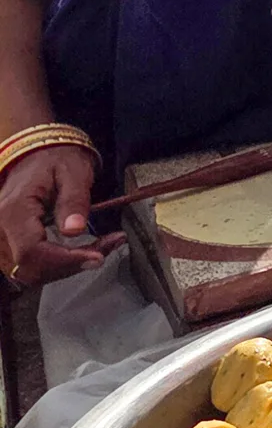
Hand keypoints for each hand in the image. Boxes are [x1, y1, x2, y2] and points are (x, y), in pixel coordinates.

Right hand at [0, 145, 121, 285]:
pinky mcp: (8, 244)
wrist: (38, 154)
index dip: (65, 260)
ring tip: (98, 248)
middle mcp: (0, 229)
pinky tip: (80, 252)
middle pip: (30, 268)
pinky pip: (29, 266)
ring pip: (29, 273)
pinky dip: (57, 265)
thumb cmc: (57, 160)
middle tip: (106, 248)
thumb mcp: (74, 172)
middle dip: (70, 265)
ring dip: (65, 268)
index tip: (98, 256)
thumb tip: (74, 230)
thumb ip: (74, 200)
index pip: (31, 251)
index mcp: (13, 210)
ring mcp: (1, 238)